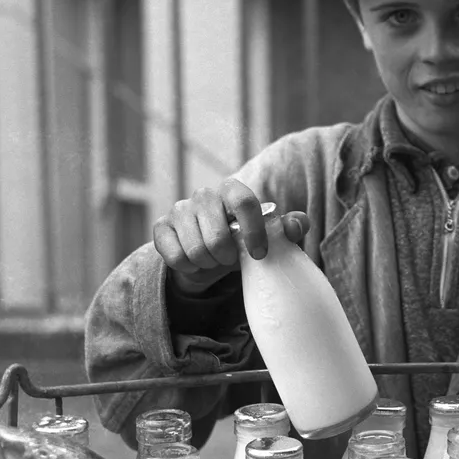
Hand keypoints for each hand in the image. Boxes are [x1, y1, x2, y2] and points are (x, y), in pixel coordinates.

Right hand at [153, 177, 309, 294]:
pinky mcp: (161, 228)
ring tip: (214, 261)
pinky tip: (195, 262)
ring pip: (196, 250)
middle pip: (217, 236)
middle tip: (230, 259)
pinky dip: (190, 268)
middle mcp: (204, 195)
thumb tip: (298, 225)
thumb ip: (288, 229)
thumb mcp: (269, 237)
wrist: (209, 256)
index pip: (244, 202)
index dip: (254, 231)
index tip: (259, 254)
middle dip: (227, 257)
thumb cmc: (243, 241)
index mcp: (232, 190)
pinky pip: (176, 257)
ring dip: (209, 264)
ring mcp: (179, 209)